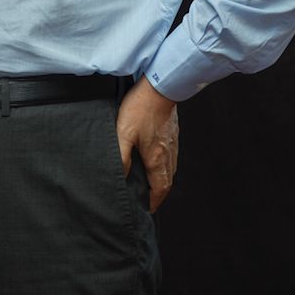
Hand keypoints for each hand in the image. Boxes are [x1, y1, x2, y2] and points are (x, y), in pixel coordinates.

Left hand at [115, 74, 178, 211]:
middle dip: (158, 194)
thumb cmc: (141, 108)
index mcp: (157, 158)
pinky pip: (171, 156)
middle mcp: (168, 154)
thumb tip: (122, 176)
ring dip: (162, 180)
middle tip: (148, 199)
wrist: (160, 86)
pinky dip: (165, 165)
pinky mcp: (173, 133)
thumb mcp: (123, 133)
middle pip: (167, 182)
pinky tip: (156, 159)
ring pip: (170, 169)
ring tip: (151, 184)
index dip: (154, 201)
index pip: (159, 189)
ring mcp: (173, 143)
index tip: (147, 208)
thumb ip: (121, 157)